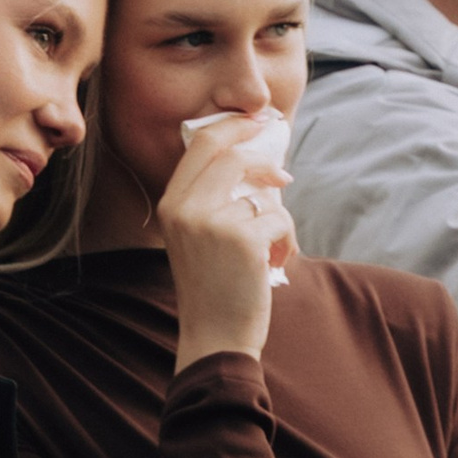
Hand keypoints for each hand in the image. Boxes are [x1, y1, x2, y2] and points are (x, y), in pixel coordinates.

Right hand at [159, 109, 296, 371]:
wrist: (214, 336)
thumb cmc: (214, 287)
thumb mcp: (198, 236)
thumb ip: (213, 198)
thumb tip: (256, 160)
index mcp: (171, 204)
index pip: (201, 144)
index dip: (233, 127)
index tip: (257, 121)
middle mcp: (185, 208)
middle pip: (231, 154)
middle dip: (264, 159)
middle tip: (284, 176)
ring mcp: (212, 223)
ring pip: (262, 195)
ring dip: (277, 222)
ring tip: (271, 251)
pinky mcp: (243, 239)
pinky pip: (280, 219)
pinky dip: (286, 242)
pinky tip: (274, 265)